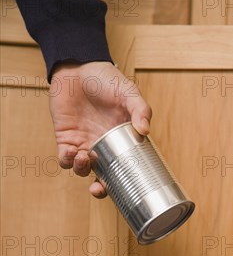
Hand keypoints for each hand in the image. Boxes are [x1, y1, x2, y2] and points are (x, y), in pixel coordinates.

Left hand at [49, 61, 151, 197]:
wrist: (77, 66)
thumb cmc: (106, 79)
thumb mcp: (128, 92)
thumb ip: (140, 109)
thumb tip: (145, 131)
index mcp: (120, 141)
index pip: (123, 167)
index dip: (122, 182)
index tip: (124, 190)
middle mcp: (103, 146)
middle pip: (101, 176)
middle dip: (99, 189)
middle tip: (98, 189)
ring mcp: (83, 143)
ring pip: (81, 170)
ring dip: (82, 170)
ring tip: (84, 157)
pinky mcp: (65, 138)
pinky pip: (64, 157)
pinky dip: (66, 159)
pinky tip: (71, 151)